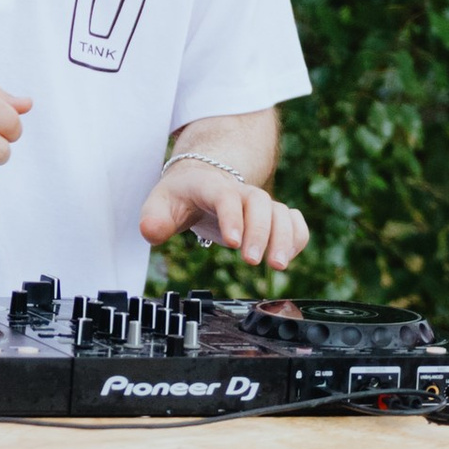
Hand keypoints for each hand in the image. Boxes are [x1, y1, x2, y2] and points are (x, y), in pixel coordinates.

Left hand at [141, 161, 310, 274]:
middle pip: (259, 203)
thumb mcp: (159, 204)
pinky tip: (288, 257)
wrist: (200, 183)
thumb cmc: (180, 197)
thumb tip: (151, 232)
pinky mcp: (272, 215)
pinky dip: (297, 238)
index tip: (233, 243)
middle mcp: (241, 191)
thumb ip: (154, 218)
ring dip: (284, 238)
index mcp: (211, 186)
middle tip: (252, 261)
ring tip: (277, 266)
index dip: (232, 217)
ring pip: (281, 212)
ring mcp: (259, 203)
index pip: (225, 196)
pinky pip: (294, 222)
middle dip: (259, 232)